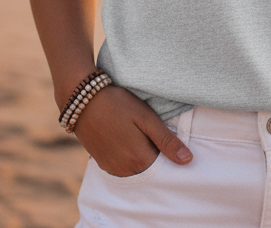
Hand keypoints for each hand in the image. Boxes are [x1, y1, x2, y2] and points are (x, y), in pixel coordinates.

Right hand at [72, 85, 192, 176]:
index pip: (164, 168)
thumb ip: (167, 141)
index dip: (170, 156)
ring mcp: (112, 168)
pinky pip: (123, 167)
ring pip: (136, 169)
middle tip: (156, 135)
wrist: (83, 100)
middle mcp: (125, 170)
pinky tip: (129, 140)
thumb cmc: (118, 104)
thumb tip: (187, 160)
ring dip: (142, 157)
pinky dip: (129, 158)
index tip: (172, 143)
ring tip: (141, 135)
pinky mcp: (102, 164)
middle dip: (157, 158)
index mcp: (140, 160)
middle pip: (150, 170)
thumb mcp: (146, 118)